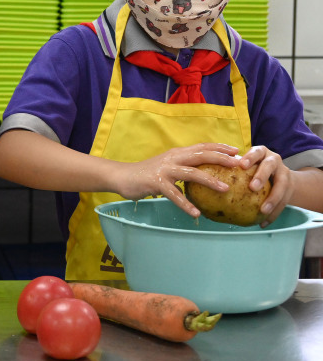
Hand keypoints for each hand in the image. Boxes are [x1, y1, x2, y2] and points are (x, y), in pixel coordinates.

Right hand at [114, 143, 241, 217]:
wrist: (123, 176)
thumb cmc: (147, 173)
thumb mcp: (168, 166)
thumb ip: (184, 167)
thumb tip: (204, 176)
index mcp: (177, 153)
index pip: (202, 146)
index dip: (219, 147)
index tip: (236, 150)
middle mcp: (173, 158)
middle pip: (201, 155)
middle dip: (221, 158)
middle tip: (239, 164)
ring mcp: (165, 170)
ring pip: (192, 173)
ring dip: (210, 181)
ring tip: (225, 189)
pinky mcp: (156, 183)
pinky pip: (174, 195)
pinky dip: (186, 204)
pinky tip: (196, 213)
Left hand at [237, 145, 292, 224]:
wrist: (282, 175)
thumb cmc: (255, 169)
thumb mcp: (248, 164)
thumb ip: (232, 169)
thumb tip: (204, 181)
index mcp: (262, 153)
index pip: (256, 152)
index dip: (250, 158)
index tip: (241, 165)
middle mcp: (274, 160)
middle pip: (270, 166)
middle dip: (261, 176)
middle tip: (253, 187)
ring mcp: (284, 173)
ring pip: (281, 185)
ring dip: (272, 198)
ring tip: (263, 210)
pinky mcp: (290, 188)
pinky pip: (283, 202)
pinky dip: (274, 213)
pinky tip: (263, 223)